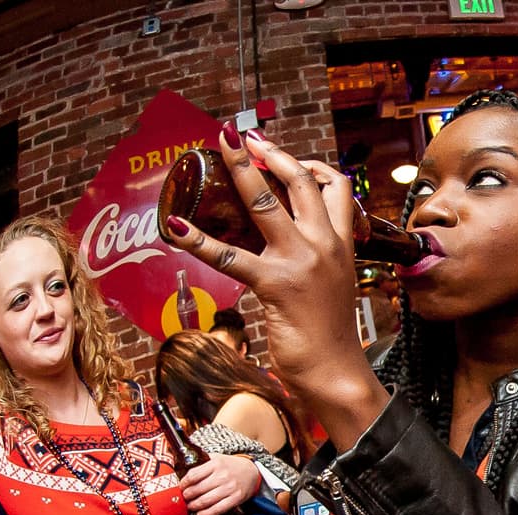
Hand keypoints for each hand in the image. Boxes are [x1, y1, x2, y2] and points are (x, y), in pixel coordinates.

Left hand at [165, 129, 367, 378]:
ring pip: (268, 201)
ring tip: (219, 149)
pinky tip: (175, 227)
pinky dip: (197, 239)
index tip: (283, 155)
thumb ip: (315, 263)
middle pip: (302, 181)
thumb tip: (284, 254)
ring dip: (240, 170)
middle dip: (271, 152)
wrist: (335, 372)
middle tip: (243, 137)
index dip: (310, 164)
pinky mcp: (274, 284)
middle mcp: (325, 246)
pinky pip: (229, 255)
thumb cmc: (330, 337)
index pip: (336, 187)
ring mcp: (300, 262)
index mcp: (342, 245)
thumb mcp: (332, 287)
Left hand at [180, 453, 259, 514]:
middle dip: (187, 496)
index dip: (184, 483)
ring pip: (205, 501)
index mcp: (216, 464)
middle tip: (184, 497)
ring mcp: (230, 488)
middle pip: (197, 489)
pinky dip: (206, 514)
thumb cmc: (231, 466)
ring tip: (190, 506)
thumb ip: (202, 460)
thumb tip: (182, 466)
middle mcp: (223, 476)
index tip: (181, 487)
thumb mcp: (217, 458)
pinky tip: (200, 514)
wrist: (252, 472)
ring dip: (194, 505)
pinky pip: (217, 509)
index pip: (193, 475)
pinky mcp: (235, 498)